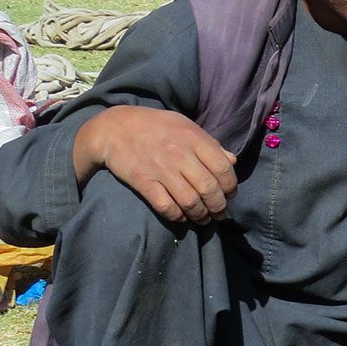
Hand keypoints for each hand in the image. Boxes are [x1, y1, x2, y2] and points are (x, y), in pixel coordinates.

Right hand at [73, 105, 238, 224]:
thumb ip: (210, 144)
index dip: (231, 186)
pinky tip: (182, 217)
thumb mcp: (186, 126)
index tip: (230, 195)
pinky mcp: (143, 181)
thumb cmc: (156, 126)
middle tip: (220, 214)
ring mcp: (160, 169)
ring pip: (190, 202)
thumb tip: (232, 161)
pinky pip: (165, 206)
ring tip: (204, 219)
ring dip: (201, 215)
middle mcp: (180, 154)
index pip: (223, 168)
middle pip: (209, 189)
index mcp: (194, 138)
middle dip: (219, 207)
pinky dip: (177, 216)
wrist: (114, 127)